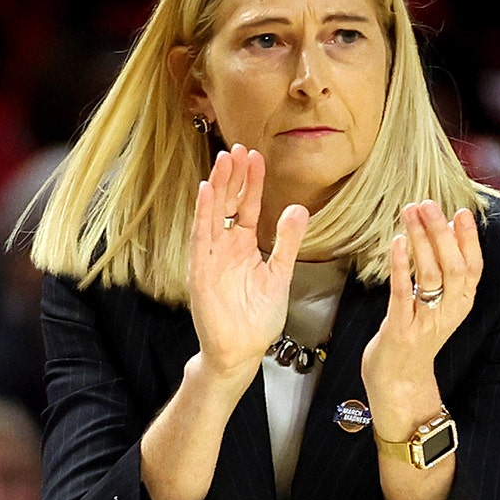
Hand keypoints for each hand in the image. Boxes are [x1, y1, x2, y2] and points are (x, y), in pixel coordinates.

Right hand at [187, 144, 309, 388]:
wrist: (241, 351)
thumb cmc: (257, 318)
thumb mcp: (280, 274)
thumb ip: (288, 242)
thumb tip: (299, 208)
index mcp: (244, 246)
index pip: (248, 206)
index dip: (252, 182)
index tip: (256, 156)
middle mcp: (225, 247)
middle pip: (228, 204)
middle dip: (233, 176)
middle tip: (238, 148)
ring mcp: (211, 257)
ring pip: (213, 214)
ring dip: (217, 187)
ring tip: (223, 160)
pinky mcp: (200, 270)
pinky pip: (201, 238)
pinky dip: (202, 214)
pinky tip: (206, 191)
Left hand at [362, 200, 482, 436]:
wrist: (399, 384)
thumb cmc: (415, 336)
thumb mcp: (437, 304)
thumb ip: (445, 272)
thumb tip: (447, 230)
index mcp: (461, 304)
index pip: (474, 268)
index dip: (470, 239)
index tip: (462, 211)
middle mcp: (448, 313)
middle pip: (454, 268)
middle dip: (442, 233)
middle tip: (429, 203)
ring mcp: (425, 323)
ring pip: (430, 276)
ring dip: (421, 241)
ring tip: (411, 212)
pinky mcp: (401, 331)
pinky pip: (403, 293)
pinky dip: (401, 266)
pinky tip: (397, 242)